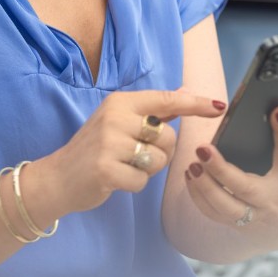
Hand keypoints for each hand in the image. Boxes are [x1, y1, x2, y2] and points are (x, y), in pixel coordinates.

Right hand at [42, 90, 227, 216]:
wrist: (57, 177)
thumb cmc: (94, 149)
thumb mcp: (120, 121)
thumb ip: (153, 109)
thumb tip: (186, 91)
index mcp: (121, 103)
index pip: (166, 100)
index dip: (195, 104)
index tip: (219, 107)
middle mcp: (115, 118)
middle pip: (168, 137)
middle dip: (161, 152)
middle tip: (136, 155)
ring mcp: (109, 143)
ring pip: (158, 161)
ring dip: (147, 170)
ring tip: (124, 166)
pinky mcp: (106, 169)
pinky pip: (142, 182)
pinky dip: (134, 185)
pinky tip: (115, 179)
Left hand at [183, 106, 277, 246]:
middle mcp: (270, 201)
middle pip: (243, 187)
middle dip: (220, 168)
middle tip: (203, 148)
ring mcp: (251, 216)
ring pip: (222, 206)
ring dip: (203, 185)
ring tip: (193, 163)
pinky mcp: (234, 224)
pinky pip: (212, 213)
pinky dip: (198, 195)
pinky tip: (191, 175)